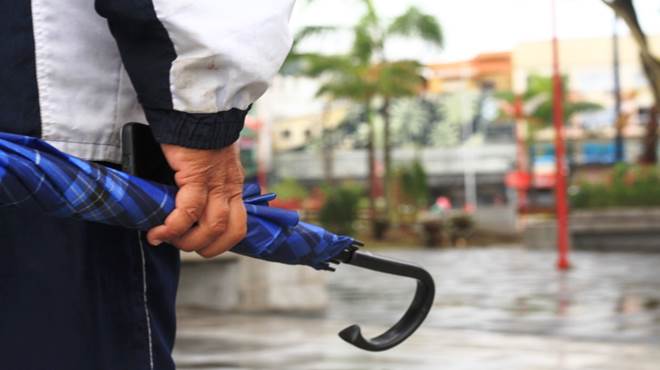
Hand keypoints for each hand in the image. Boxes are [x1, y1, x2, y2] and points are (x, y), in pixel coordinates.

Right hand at [146, 143, 246, 257]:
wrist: (192, 108)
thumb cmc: (194, 133)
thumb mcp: (208, 162)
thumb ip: (204, 183)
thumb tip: (184, 203)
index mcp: (233, 185)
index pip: (239, 226)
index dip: (222, 243)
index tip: (201, 245)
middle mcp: (229, 186)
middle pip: (229, 232)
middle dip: (205, 247)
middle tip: (180, 244)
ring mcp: (216, 182)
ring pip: (211, 226)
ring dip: (187, 241)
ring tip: (166, 239)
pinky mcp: (197, 174)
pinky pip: (188, 210)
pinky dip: (173, 226)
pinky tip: (158, 231)